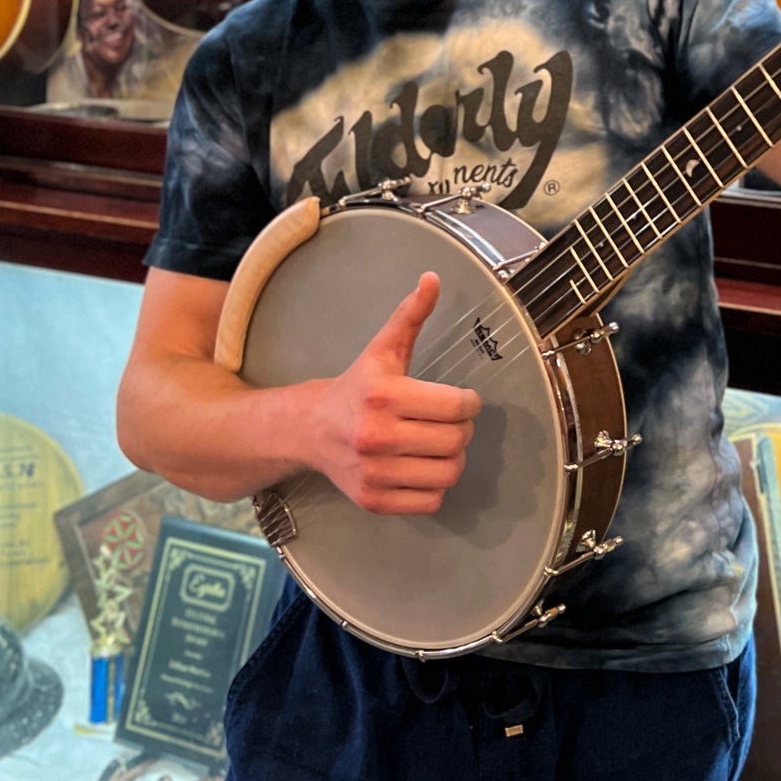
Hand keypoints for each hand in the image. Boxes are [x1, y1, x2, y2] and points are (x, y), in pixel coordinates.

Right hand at [308, 272, 480, 514]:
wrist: (311, 429)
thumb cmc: (357, 387)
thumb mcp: (383, 349)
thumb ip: (411, 315)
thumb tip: (432, 279)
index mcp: (384, 395)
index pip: (457, 405)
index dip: (468, 402)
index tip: (460, 399)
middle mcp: (377, 436)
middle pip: (456, 440)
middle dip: (462, 429)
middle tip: (449, 421)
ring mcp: (374, 472)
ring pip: (449, 472)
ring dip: (452, 458)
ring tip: (438, 444)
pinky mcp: (373, 500)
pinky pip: (432, 501)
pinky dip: (435, 486)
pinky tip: (421, 466)